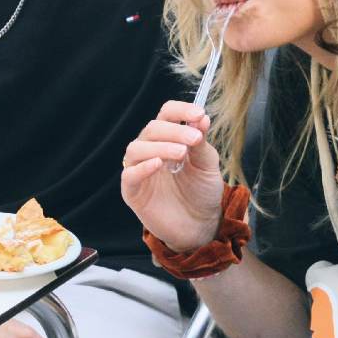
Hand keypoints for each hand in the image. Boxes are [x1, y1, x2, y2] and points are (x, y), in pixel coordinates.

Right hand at [120, 101, 224, 251]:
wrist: (201, 226)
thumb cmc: (202, 193)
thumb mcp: (207, 165)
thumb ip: (201, 143)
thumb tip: (201, 118)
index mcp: (169, 139)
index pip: (166, 115)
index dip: (180, 111)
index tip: (198, 114)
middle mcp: (151, 150)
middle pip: (152, 129)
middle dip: (174, 131)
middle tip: (194, 139)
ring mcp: (139, 170)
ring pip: (136, 148)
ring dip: (159, 146)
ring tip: (181, 153)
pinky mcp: (133, 192)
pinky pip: (129, 175)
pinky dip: (142, 168)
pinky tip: (158, 165)